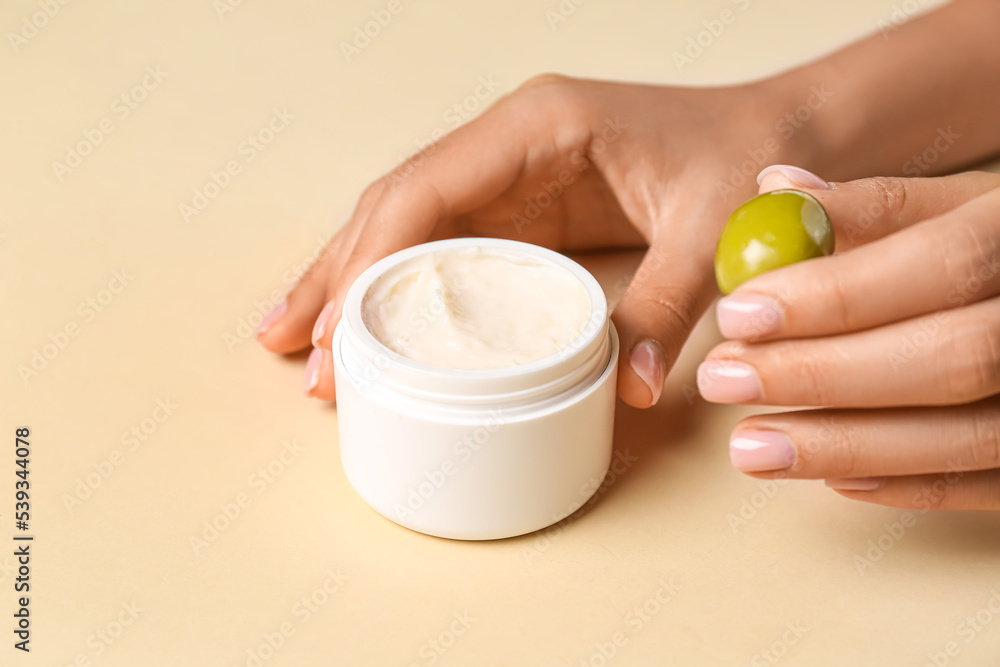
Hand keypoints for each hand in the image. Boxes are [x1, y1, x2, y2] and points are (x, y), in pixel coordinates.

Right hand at [257, 74, 801, 405]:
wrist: (779, 133)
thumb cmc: (744, 155)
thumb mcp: (712, 227)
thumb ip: (668, 303)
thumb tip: (624, 388)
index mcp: (539, 125)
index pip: (429, 188)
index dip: (374, 257)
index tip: (339, 327)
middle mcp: (509, 145)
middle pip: (396, 207)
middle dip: (342, 277)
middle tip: (297, 350)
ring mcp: (512, 176)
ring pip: (407, 226)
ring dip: (352, 283)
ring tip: (297, 341)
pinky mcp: (525, 210)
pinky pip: (446, 246)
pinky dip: (401, 288)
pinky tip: (369, 325)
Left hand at [699, 165, 999, 509]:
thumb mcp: (962, 204)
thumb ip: (875, 206)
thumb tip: (775, 191)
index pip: (944, 261)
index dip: (837, 293)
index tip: (738, 313)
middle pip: (954, 356)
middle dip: (823, 373)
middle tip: (722, 378)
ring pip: (969, 435)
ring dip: (845, 445)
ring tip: (749, 448)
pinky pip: (990, 486)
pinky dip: (906, 484)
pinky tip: (831, 477)